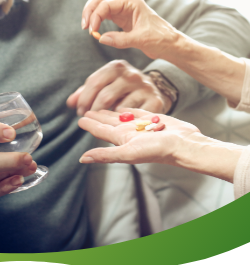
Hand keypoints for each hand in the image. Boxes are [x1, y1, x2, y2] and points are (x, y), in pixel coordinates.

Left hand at [66, 60, 171, 115]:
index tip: (80, 111)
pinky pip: (135, 116)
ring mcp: (145, 87)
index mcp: (116, 66)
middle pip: (105, 96)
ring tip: (104, 122)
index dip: (84, 99)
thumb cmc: (123, 90)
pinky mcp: (155, 101)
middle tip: (88, 120)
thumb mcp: (106, 85)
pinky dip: (126, 122)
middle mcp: (131, 74)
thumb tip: (70, 102)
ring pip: (120, 108)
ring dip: (108, 119)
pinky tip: (122, 124)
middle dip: (93, 111)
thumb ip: (86, 92)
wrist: (155, 92)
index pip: (94, 82)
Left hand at [78, 108, 199, 165]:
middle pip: (109, 123)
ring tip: (102, 106)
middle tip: (86, 109)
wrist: (185, 144)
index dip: (90, 125)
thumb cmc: (158, 150)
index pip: (102, 131)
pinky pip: (138, 112)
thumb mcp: (128, 152)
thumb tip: (83, 159)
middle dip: (97, 117)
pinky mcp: (154, 118)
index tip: (80, 119)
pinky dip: (129, 109)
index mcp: (122, 140)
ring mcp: (142, 126)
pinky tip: (125, 107)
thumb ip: (106, 155)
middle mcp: (130, 133)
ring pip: (122, 117)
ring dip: (111, 112)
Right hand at [81, 0, 178, 59]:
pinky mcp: (121, 19)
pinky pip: (104, 16)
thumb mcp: (140, 40)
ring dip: (91, 16)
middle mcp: (126, 3)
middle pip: (100, 0)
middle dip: (89, 12)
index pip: (106, 4)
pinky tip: (95, 31)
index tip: (92, 31)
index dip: (96, 16)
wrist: (170, 45)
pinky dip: (97, 22)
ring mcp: (123, 10)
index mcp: (132, 2)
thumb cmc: (161, 39)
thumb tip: (100, 38)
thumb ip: (120, 40)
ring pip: (100, 6)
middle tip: (85, 27)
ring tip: (88, 30)